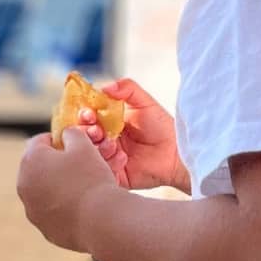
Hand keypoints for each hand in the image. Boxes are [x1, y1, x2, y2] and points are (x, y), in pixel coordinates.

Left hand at [17, 129, 118, 252]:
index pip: (38, 142)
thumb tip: (66, 135)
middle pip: (38, 168)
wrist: (101, 220)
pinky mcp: (44, 229)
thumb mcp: (84, 146)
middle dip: (55, 165)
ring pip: (44, 192)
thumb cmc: (92, 179)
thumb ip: (71, 134)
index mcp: (30, 161)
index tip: (72, 146)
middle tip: (78, 166)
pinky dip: (62, 209)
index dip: (57, 140)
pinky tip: (82, 207)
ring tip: (82, 188)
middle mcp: (24, 185)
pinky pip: (52, 213)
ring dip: (57, 187)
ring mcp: (32, 209)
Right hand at [83, 78, 189, 193]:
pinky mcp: (113, 174)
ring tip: (111, 144)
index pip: (87, 116)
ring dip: (97, 146)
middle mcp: (105, 138)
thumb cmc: (164, 128)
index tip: (89, 113)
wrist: (177, 153)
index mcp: (109, 121)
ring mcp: (108, 157)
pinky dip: (109, 162)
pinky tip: (123, 157)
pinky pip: (101, 169)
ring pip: (89, 152)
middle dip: (86, 131)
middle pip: (83, 135)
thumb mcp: (145, 102)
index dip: (84, 114)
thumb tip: (104, 86)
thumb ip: (127, 88)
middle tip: (96, 130)